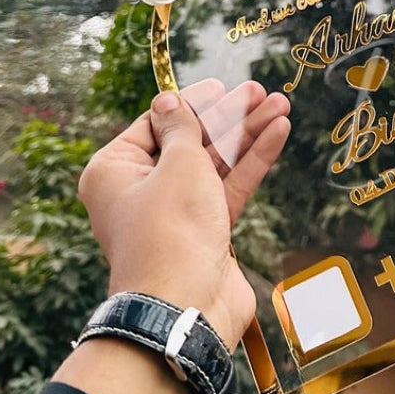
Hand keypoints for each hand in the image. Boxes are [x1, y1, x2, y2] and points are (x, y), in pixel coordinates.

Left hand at [77, 79, 290, 350]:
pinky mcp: (205, 232)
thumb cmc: (171, 231)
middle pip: (189, 141)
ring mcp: (175, 213)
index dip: (192, 102)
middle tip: (260, 92)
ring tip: (280, 105)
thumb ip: (183, 128)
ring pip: (214, 164)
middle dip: (229, 117)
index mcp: (114, 171)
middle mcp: (140, 190)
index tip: (222, 85)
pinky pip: (228, 188)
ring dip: (247, 135)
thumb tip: (170, 101)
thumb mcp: (178, 164)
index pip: (156, 123)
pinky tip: (277, 133)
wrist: (185, 308)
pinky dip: (251, 162)